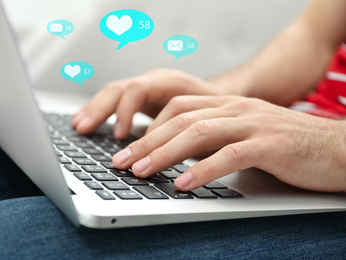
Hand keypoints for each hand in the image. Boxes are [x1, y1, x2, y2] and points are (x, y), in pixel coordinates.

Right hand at [72, 69, 222, 138]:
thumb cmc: (218, 113)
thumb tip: (165, 158)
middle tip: (84, 129)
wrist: (223, 98)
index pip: (139, 90)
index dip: (125, 111)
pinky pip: (116, 99)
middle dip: (100, 109)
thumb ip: (187, 136)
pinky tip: (88, 122)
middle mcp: (156, 81)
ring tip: (79, 126)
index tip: (119, 136)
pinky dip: (101, 110)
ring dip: (95, 109)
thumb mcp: (207, 125)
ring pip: (114, 92)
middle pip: (120, 88)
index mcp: (171, 82)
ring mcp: (148, 87)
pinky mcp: (143, 97)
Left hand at [112, 95, 345, 191]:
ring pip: (199, 132)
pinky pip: (230, 154)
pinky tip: (184, 183)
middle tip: (121, 162)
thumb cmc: (286, 145)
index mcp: (227, 104)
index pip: (177, 107)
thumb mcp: (244, 134)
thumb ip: (214, 139)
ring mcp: (253, 123)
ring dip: (165, 153)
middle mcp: (236, 108)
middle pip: (180, 119)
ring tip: (142, 172)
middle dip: (147, 142)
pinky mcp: (270, 144)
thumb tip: (179, 158)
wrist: (337, 147)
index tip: (127, 149)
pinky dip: (204, 169)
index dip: (149, 128)